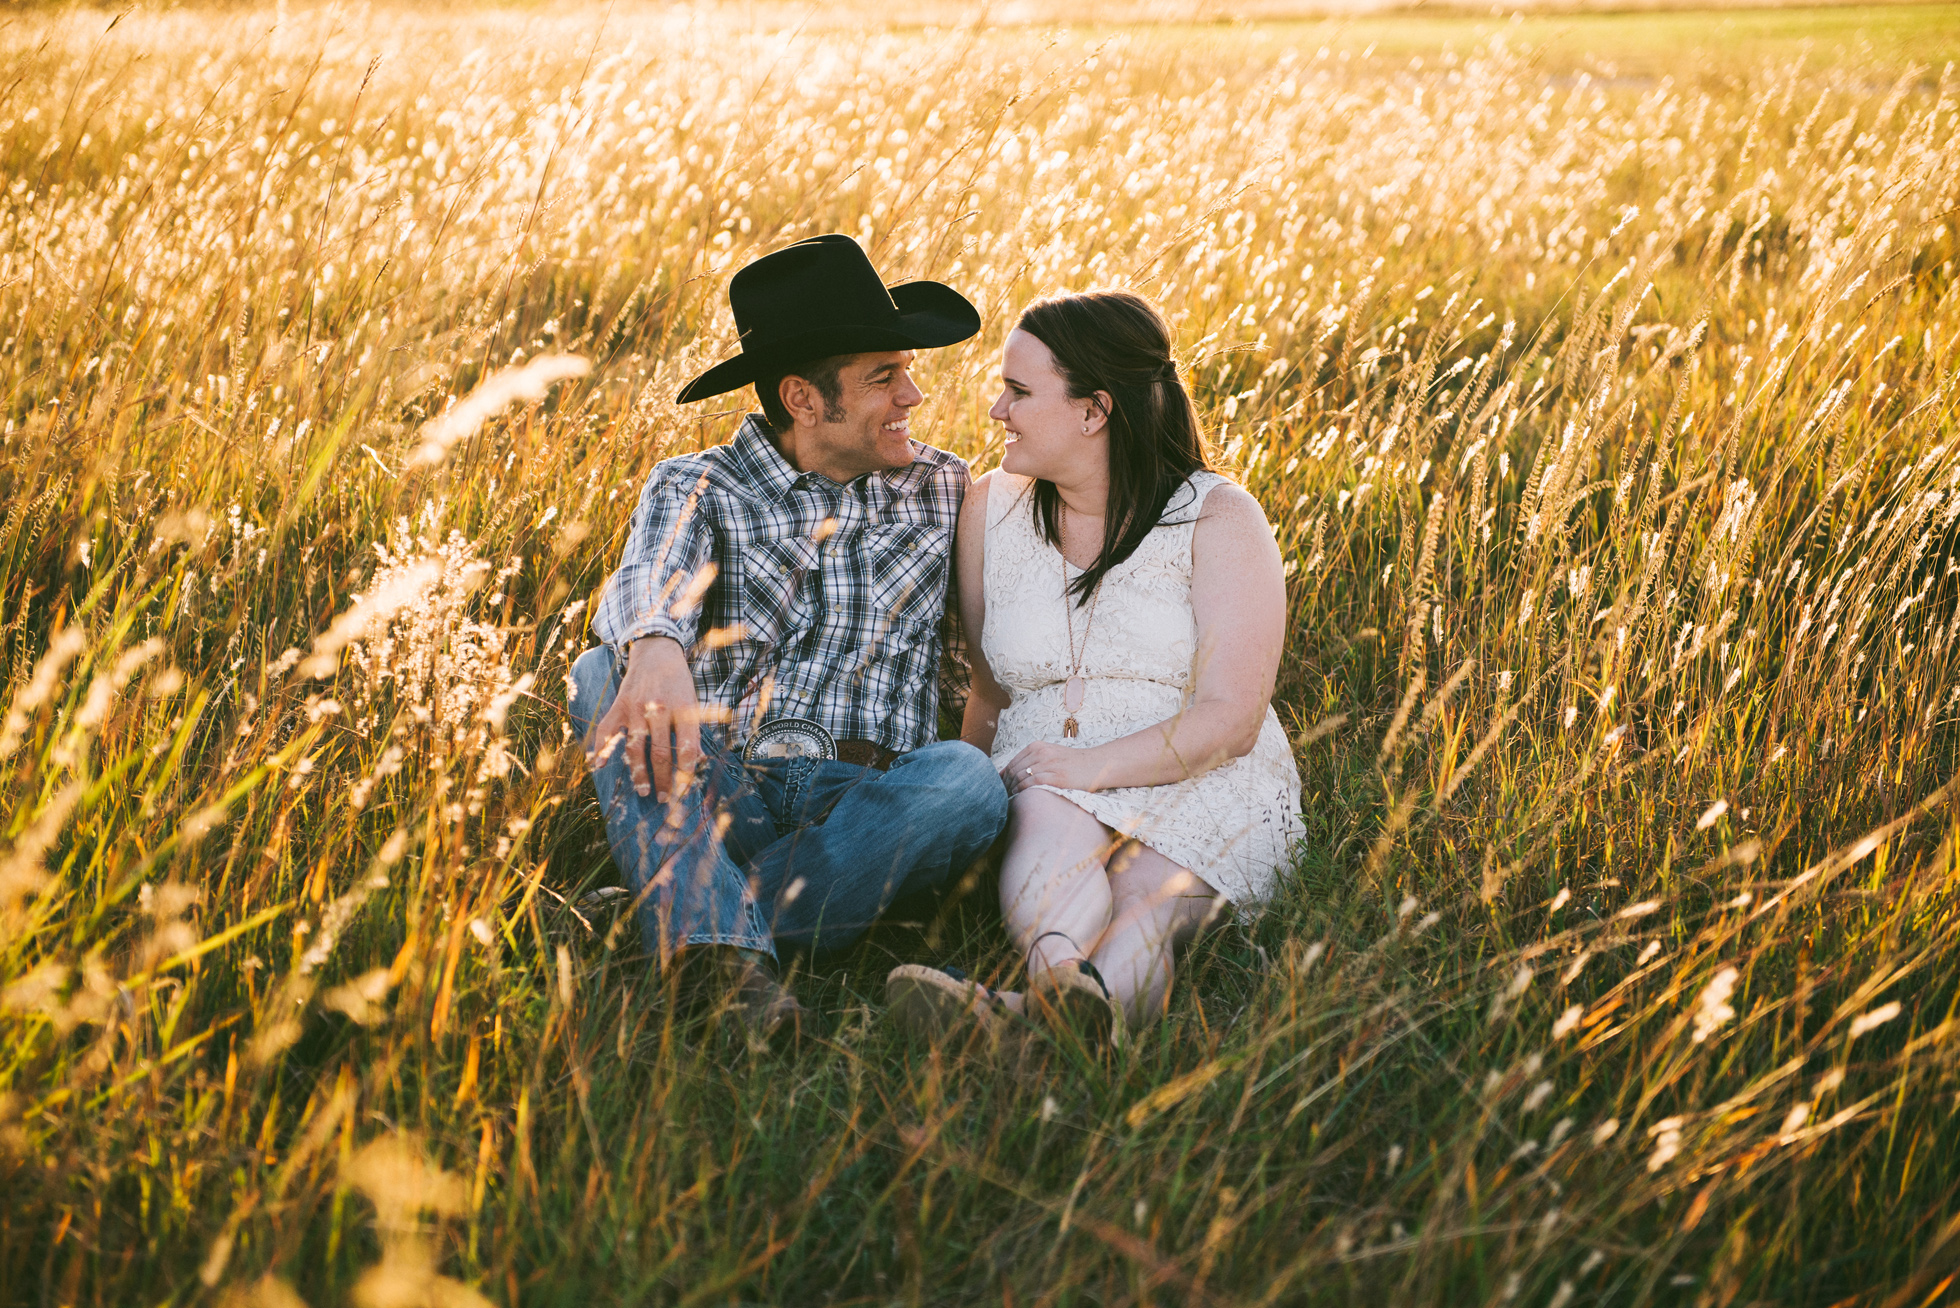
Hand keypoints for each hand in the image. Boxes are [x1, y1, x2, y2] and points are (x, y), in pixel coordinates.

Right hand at [589, 637, 703, 801]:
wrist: (657, 652)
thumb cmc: (678, 682)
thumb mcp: (693, 702)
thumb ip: (692, 731)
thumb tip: (698, 761)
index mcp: (683, 709)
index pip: (686, 748)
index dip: (686, 772)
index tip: (685, 790)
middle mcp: (658, 709)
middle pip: (659, 753)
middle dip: (663, 779)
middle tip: (664, 798)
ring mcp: (636, 708)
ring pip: (635, 748)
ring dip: (638, 773)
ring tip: (643, 791)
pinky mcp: (619, 705)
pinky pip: (606, 730)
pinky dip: (601, 749)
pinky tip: (598, 766)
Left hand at [1001, 740, 1104, 794]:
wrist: (1097, 765)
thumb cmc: (1072, 764)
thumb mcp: (1050, 755)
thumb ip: (1031, 761)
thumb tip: (1006, 774)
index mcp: (1037, 746)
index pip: (1012, 763)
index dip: (1003, 778)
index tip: (1001, 790)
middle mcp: (1041, 752)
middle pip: (1014, 771)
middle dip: (1006, 786)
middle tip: (1003, 798)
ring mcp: (1049, 764)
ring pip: (1020, 777)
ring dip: (1012, 791)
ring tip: (1010, 801)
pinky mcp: (1056, 776)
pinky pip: (1031, 784)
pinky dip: (1022, 792)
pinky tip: (1020, 798)